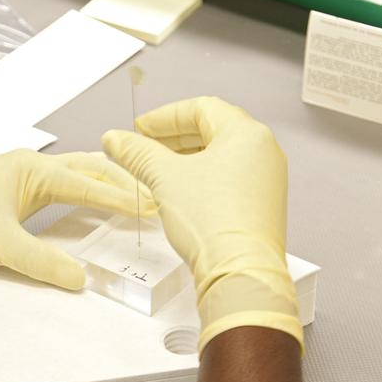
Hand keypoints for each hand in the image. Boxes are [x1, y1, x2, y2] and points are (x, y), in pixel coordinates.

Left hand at [0, 149, 153, 289]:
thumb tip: (81, 279)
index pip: (92, 184)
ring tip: (136, 198)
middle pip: (91, 171)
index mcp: (33, 170)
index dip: (126, 199)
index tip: (157, 206)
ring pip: (76, 177)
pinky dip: (83, 195)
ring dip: (105, 187)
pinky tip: (91, 208)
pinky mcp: (12, 191)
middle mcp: (31, 166)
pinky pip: (60, 189)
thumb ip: (43, 262)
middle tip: (158, 196)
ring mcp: (21, 177)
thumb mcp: (0, 245)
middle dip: (124, 184)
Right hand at [102, 97, 301, 351]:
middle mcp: (264, 151)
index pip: (201, 108)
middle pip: (213, 129)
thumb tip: (114, 138)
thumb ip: (137, 152)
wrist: (240, 272)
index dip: (164, 117)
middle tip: (145, 148)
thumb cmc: (213, 223)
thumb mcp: (164, 179)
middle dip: (173, 137)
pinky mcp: (262, 205)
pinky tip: (180, 193)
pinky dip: (203, 178)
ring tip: (157, 172)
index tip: (140, 130)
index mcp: (246, 134)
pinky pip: (230, 179)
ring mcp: (267, 180)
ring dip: (186, 158)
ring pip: (221, 156)